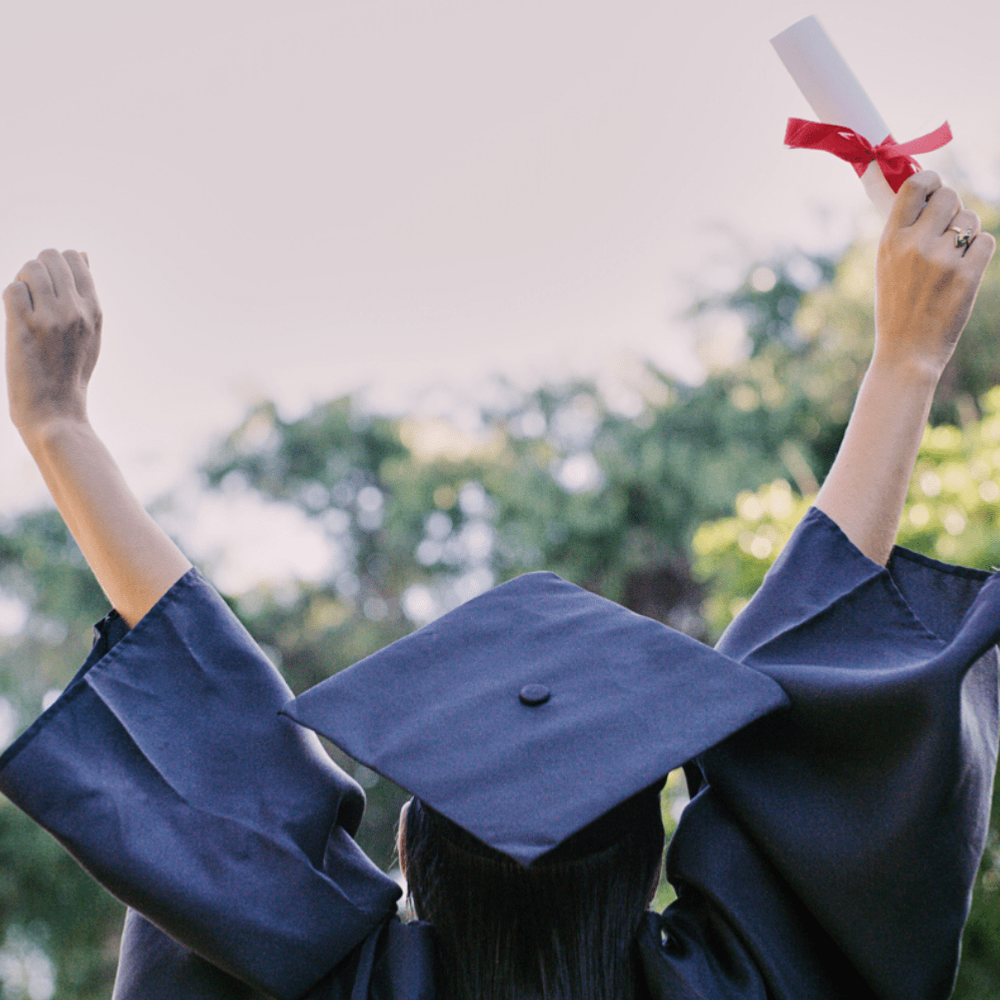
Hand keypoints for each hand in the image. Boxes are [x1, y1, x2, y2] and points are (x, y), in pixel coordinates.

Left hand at [4, 249, 101, 438]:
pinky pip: (12, 290)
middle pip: (50, 258)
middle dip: (37, 268)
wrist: (55, 410)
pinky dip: (11, 298)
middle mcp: (75, 310)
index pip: (76, 258)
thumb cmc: (70, 372)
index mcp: (94, 311)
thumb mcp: (91, 332)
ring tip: (24, 305)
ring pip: (30, 269)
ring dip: (22, 281)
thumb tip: (82, 254)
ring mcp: (50, 318)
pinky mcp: (24, 327)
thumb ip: (86, 294)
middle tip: (32, 295)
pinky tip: (17, 318)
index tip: (50, 285)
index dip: (57, 263)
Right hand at [875, 172, 994, 377]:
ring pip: (971, 219)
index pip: (915, 185)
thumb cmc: (896, 306)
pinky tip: (964, 269)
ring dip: (967, 232)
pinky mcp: (967, 276)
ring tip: (952, 257)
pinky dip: (979, 252)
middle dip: (954, 207)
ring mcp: (943, 260)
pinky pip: (986, 241)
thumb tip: (929, 191)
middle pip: (950, 196)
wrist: (906, 351)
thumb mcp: (886, 264)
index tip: (935, 188)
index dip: (931, 180)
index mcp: (890, 240)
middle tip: (947, 226)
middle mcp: (915, 245)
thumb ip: (905, 229)